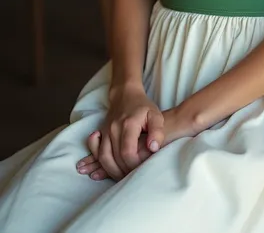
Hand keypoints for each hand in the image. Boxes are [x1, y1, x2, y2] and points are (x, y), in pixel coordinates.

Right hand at [76, 103, 196, 181]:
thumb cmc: (143, 107)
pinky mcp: (101, 134)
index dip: (134, 165)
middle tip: (133, 179)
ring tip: (121, 179)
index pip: (127, 152)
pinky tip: (99, 171)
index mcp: (128, 125)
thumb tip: (153, 148)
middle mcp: (113, 129)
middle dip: (123, 171)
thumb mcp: (156, 115)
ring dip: (111, 171)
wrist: (125, 94)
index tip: (142, 170)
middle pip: (114, 158)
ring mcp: (105, 131)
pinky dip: (97, 163)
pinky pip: (96, 152)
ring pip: (103, 157)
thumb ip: (157, 131)